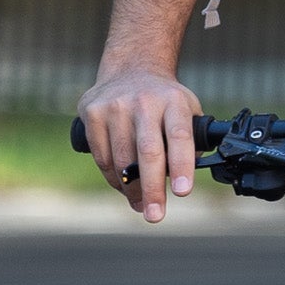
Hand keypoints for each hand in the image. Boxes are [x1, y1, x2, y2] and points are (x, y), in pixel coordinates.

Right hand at [77, 67, 202, 223]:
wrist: (131, 69)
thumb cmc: (164, 101)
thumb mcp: (187, 110)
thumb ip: (192, 143)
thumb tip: (184, 183)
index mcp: (173, 101)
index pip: (179, 136)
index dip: (181, 165)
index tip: (182, 192)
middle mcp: (144, 101)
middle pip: (148, 151)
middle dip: (151, 188)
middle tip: (155, 215)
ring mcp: (115, 106)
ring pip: (122, 159)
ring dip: (131, 189)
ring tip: (141, 205)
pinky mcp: (92, 113)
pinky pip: (102, 157)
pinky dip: (114, 178)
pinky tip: (124, 187)